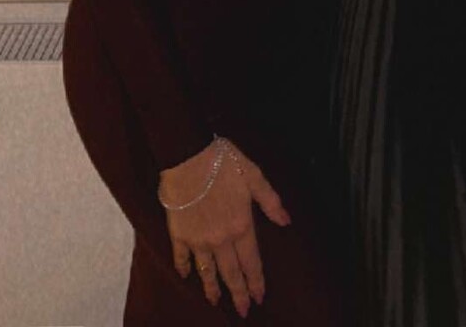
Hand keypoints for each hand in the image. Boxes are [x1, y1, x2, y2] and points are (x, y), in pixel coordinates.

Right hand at [160, 137, 290, 315]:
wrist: (188, 155)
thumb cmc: (223, 162)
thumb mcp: (254, 176)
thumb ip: (271, 201)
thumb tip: (287, 222)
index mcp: (241, 225)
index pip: (252, 261)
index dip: (256, 281)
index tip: (260, 297)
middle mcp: (221, 239)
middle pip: (231, 272)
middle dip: (238, 293)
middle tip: (243, 311)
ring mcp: (198, 239)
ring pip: (207, 270)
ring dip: (212, 288)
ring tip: (215, 302)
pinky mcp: (179, 233)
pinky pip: (181, 256)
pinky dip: (183, 268)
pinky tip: (185, 276)